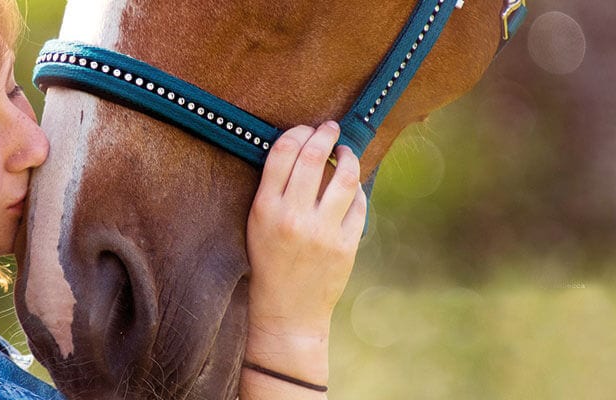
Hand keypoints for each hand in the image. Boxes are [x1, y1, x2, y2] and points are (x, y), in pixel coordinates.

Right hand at [240, 121, 366, 396]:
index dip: (296, 133)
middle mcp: (292, 217)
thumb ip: (274, 191)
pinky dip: (357, 189)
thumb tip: (301, 149)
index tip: (305, 129)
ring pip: (343, 177)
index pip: (282, 154)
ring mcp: (321, 232)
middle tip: (330, 128)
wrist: (286, 311)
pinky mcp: (345, 245)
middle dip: (324, 135)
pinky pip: (358, 204)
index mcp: (265, 209)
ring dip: (348, 157)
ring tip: (346, 152)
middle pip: (313, 158)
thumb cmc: (268, 263)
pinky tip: (351, 186)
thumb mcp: (258, 224)